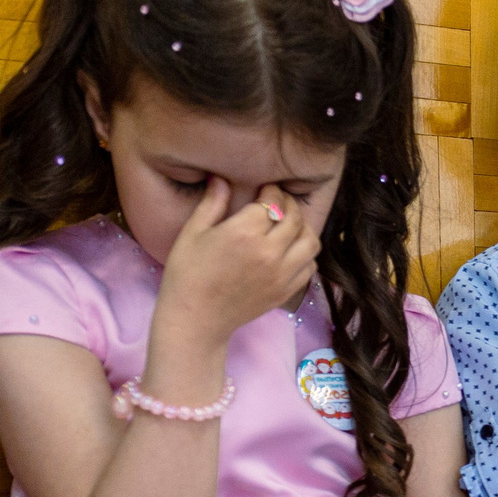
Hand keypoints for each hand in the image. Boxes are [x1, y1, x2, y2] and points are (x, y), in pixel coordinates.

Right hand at [157, 180, 317, 344]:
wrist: (196, 318)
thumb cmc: (187, 273)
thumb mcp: (193, 233)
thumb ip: (212, 203)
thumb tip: (220, 179)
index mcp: (244, 233)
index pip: (272, 202)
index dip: (271, 192)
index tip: (266, 189)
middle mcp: (269, 252)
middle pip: (294, 219)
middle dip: (289, 204)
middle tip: (280, 201)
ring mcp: (282, 274)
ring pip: (310, 242)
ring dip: (303, 228)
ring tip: (289, 224)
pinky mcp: (286, 291)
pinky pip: (309, 266)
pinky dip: (305, 253)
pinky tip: (291, 249)